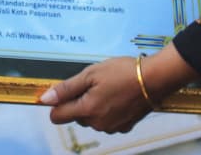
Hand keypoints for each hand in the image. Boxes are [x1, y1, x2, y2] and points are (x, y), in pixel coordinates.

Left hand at [40, 49, 197, 133]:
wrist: (155, 79)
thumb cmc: (123, 72)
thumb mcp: (91, 73)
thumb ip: (66, 88)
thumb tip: (45, 99)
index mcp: (87, 111)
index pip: (57, 116)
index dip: (56, 103)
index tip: (62, 91)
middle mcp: (98, 124)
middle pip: (76, 116)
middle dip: (79, 101)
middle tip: (93, 82)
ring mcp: (111, 128)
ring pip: (92, 118)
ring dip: (94, 105)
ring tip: (108, 86)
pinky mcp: (124, 127)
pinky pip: (106, 120)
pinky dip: (108, 109)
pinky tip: (117, 95)